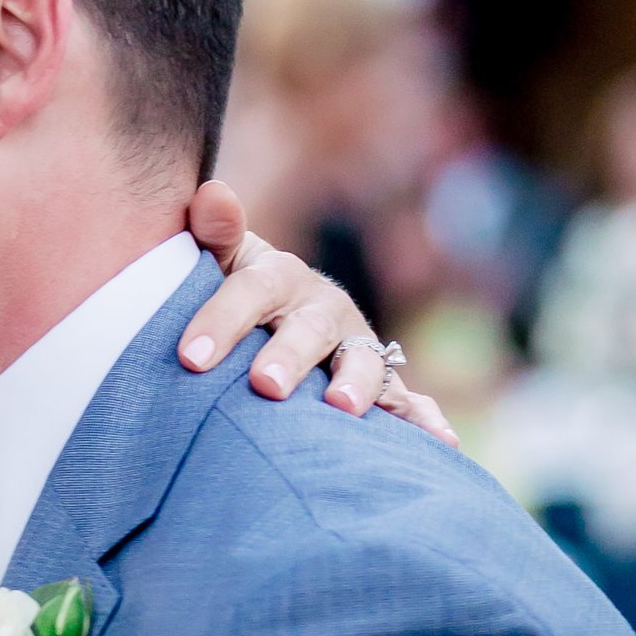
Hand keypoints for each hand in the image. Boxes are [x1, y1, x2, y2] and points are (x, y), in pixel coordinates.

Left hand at [178, 183, 457, 442]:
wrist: (276, 320)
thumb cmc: (235, 298)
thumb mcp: (222, 262)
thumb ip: (216, 234)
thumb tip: (211, 194)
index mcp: (282, 276)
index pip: (253, 290)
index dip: (222, 320)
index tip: (191, 358)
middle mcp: (325, 309)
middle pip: (311, 329)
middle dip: (290, 356)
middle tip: (266, 386)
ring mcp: (356, 347)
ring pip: (363, 362)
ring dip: (358, 385)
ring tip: (342, 409)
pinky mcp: (381, 386)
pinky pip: (407, 402)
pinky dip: (426, 421)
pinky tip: (443, 441)